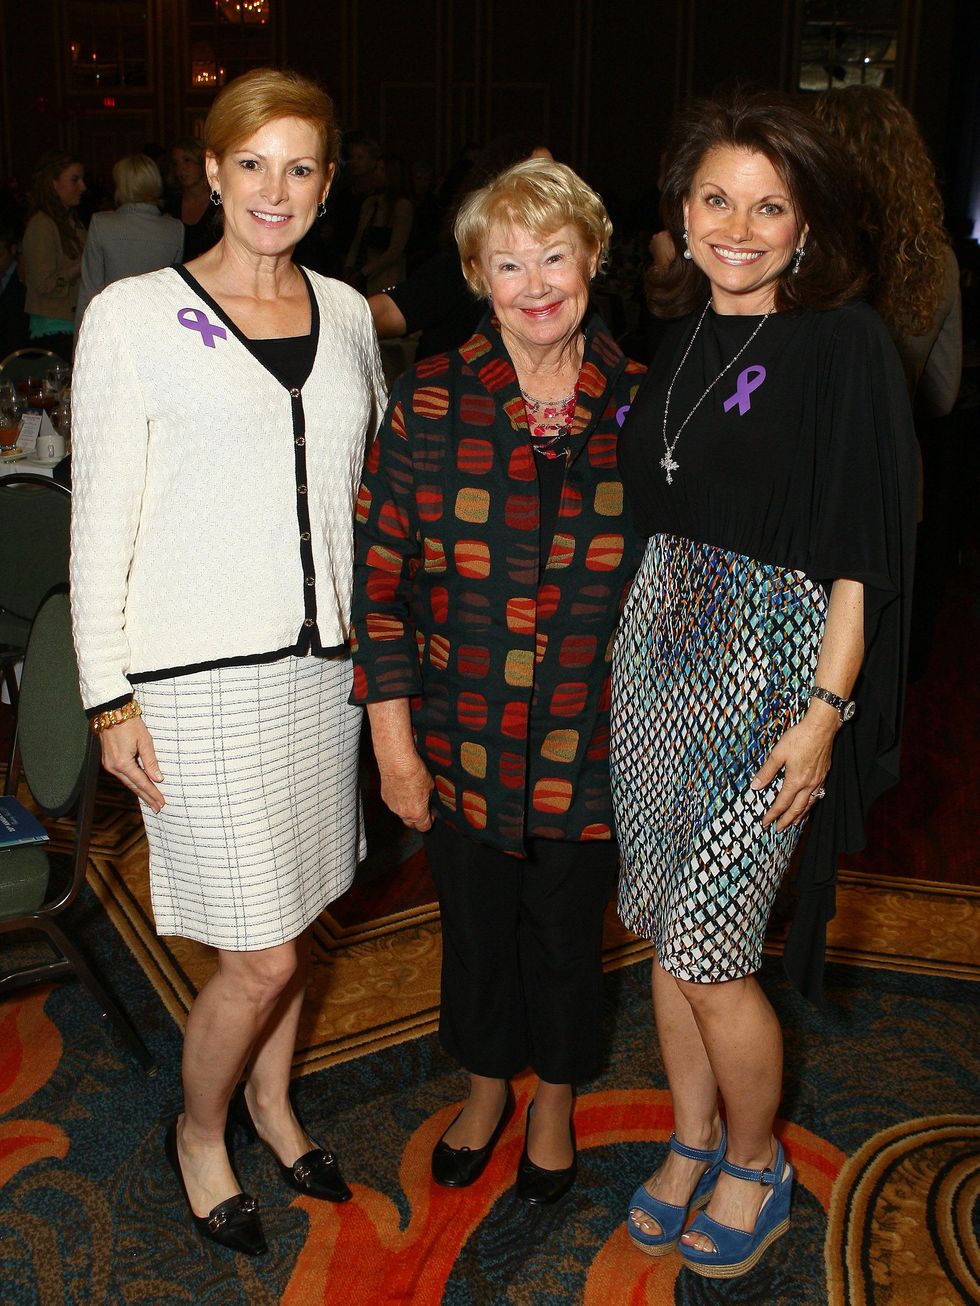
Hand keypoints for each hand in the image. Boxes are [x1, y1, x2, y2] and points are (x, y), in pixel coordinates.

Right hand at [98, 717, 164, 812]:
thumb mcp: (145, 741)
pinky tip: (138, 787)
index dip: (153, 793)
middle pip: (133, 786)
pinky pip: (122, 776)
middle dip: (146, 797)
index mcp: (123, 763)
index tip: (162, 803)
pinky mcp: (108, 760)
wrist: (111, 712)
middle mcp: (114, 767)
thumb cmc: (129, 724)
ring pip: (127, 782)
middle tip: (158, 808)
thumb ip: (151, 761)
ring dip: (139, 791)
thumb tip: (158, 778)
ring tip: (151, 801)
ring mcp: (109, 764)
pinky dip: (132, 782)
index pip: (142, 783)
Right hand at [377, 752, 433, 830]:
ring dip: (407, 807)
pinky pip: (394, 803)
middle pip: (411, 823)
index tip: (431, 813)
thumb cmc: (414, 773)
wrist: (397, 763)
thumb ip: (429, 798)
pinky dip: (399, 799)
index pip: (424, 827)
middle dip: (417, 817)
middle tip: (422, 806)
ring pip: (401, 813)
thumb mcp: (431, 786)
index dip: (430, 821)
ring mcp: (392, 806)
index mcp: (417, 813)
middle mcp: (403, 813)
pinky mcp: (385, 798)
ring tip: (411, 793)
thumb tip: (429, 799)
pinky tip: (402, 788)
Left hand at [752, 712, 836, 831]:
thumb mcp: (778, 754)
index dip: (773, 815)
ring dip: (800, 815)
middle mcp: (808, 785)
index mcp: (795, 781)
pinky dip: (811, 804)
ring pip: (809, 804)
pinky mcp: (823, 774)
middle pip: (797, 809)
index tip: (765, 823)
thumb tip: (756, 786)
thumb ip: (767, 771)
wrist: (821, 727)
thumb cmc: (799, 738)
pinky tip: (809, 804)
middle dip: (786, 821)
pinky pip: (817, 795)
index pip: (782, 803)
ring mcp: (818, 781)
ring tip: (794, 823)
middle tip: (778, 830)